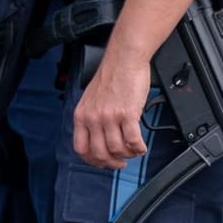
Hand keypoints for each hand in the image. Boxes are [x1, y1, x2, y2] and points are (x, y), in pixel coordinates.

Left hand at [72, 51, 151, 169]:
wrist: (123, 60)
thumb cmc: (110, 77)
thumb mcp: (91, 99)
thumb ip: (92, 119)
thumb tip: (99, 140)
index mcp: (81, 115)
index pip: (81, 148)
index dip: (93, 161)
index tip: (103, 163)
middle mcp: (93, 118)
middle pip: (99, 153)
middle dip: (112, 162)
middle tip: (122, 162)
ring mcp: (109, 117)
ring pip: (117, 150)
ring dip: (128, 154)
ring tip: (133, 150)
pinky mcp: (127, 114)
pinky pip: (133, 141)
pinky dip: (139, 148)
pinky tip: (141, 146)